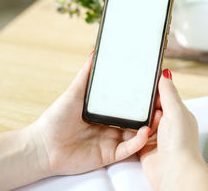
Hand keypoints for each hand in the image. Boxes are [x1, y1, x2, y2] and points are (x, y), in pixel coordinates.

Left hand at [29, 52, 149, 175]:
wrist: (43, 147)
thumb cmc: (56, 119)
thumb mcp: (74, 93)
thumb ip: (86, 75)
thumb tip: (94, 53)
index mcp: (106, 111)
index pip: (129, 102)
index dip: (142, 96)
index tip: (154, 85)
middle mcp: (112, 125)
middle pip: (137, 117)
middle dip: (151, 109)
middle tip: (164, 99)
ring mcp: (112, 140)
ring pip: (137, 133)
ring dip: (150, 124)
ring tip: (160, 113)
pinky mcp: (110, 154)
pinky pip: (129, 148)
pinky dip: (138, 140)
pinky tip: (145, 130)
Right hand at [139, 69, 207, 190]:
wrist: (174, 172)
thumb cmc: (181, 145)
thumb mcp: (176, 111)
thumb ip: (168, 92)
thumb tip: (165, 75)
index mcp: (178, 113)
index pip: (164, 95)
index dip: (154, 88)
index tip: (142, 79)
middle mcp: (168, 124)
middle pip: (150, 107)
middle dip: (142, 104)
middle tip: (132, 96)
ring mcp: (156, 136)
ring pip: (141, 120)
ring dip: (137, 118)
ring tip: (130, 112)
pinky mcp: (145, 146)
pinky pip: (134, 134)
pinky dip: (132, 131)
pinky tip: (129, 127)